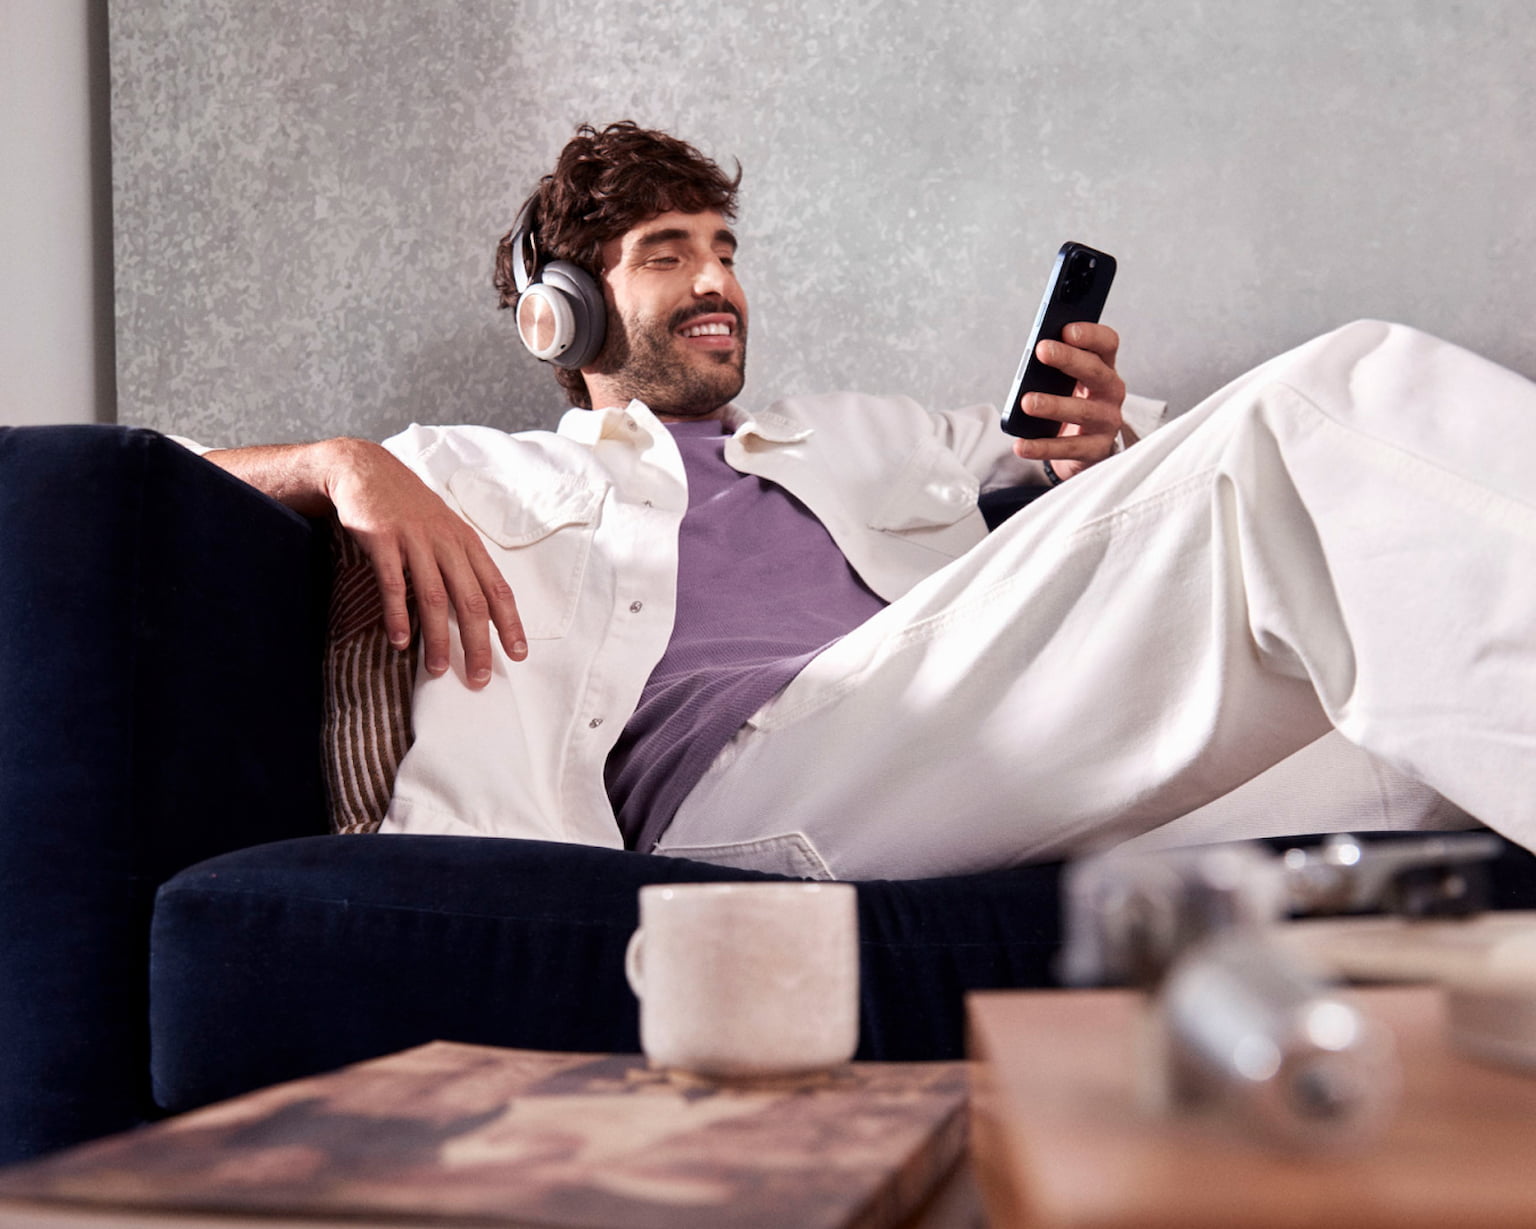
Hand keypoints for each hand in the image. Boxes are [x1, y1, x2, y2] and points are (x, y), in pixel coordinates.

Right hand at [322, 439, 526, 687]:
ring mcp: (415, 540)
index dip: (510, 623)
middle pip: (471, 600)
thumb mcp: (443, 530)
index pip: (497, 588)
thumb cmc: (408, 507)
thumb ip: (458, 565)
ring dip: (438, 637)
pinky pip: (394, 583)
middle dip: (478, 643)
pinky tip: (400, 640)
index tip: (518, 655)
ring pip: (435, 597)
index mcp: (466, 542)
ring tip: (437, 669)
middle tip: (479, 678)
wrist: (365, 470)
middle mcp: (447, 542)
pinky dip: (398, 615)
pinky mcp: (383, 539)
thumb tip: (475, 610)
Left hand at [1009, 322, 1125, 481]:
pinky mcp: (1097, 449)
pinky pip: (1069, 448)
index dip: (1090, 334)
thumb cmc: (1071, 403)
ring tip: (1027, 402)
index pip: (1107, 343)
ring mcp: (1107, 421)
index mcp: (1104, 367)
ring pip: (1082, 411)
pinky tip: (1021, 445)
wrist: (1085, 448)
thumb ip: (1055, 366)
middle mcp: (1111, 391)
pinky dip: (1042, 447)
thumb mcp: (1066, 381)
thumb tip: (1031, 355)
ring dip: (1054, 405)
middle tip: (1041, 350)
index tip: (1066, 329)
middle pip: (1095, 371)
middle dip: (1068, 359)